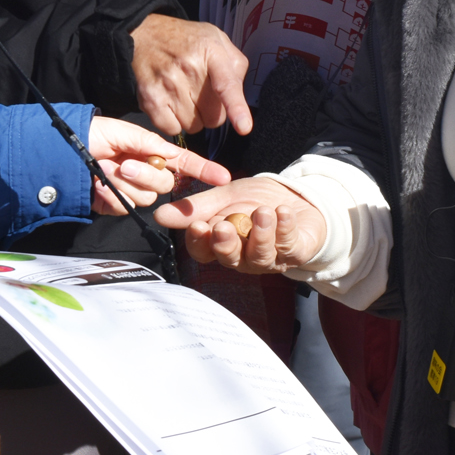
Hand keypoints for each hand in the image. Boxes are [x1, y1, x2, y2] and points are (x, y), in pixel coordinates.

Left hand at [86, 116, 231, 212]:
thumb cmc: (92, 134)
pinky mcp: (115, 205)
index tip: (224, 178)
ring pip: (146, 198)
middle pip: (165, 183)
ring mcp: (131, 191)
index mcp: (152, 153)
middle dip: (146, 173)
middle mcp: (145, 173)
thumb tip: (170, 158)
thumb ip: (151, 144)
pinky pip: (125, 207)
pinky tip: (98, 185)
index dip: (204, 170)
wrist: (60, 152)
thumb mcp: (125, 131)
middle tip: (124, 163)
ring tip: (104, 168)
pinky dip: (111, 195)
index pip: (184, 164)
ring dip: (124, 183)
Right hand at [130, 14, 252, 136]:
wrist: (145, 34)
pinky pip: (172, 129)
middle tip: (202, 94)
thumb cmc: (186, 41)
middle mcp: (189, 67)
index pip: (226, 84)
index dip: (236, 107)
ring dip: (192, 117)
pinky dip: (173, 122)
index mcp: (210, 50)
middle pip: (213, 117)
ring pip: (193, 126)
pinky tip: (170, 104)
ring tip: (184, 95)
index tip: (244, 127)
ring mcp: (167, 83)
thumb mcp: (217, 39)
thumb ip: (235, 66)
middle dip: (212, 112)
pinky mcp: (150, 98)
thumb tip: (238, 97)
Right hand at [155, 177, 326, 274]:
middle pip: (230, 258)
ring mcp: (269, 258)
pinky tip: (282, 212)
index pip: (203, 251)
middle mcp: (243, 256)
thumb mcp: (222, 198)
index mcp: (221, 244)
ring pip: (261, 254)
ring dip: (260, 233)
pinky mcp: (295, 252)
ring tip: (262, 212)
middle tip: (224, 226)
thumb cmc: (254, 200)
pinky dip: (285, 228)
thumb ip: (195, 208)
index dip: (199, 241)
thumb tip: (159, 215)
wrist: (293, 195)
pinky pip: (289, 245)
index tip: (197, 225)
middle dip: (226, 243)